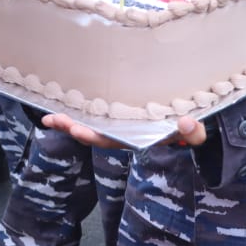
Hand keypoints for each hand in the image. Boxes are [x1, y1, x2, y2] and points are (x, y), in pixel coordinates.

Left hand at [41, 112, 205, 149]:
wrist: (191, 124)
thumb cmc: (191, 129)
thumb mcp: (196, 133)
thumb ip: (193, 132)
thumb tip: (186, 123)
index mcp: (137, 138)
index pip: (112, 140)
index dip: (94, 136)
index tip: (78, 130)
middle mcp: (124, 134)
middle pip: (95, 134)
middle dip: (73, 128)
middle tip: (53, 120)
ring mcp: (120, 124)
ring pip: (91, 124)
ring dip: (70, 121)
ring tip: (49, 118)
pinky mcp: (117, 113)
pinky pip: (95, 113)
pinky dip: (79, 110)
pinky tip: (62, 105)